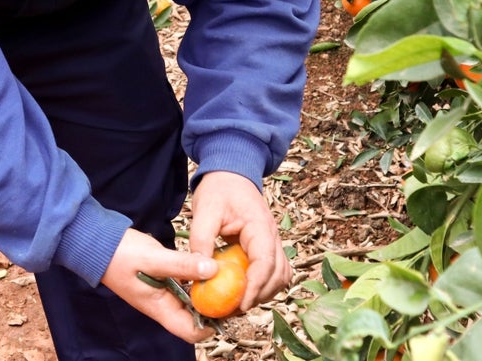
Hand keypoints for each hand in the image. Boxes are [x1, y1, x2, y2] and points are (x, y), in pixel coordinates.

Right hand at [99, 227, 219, 342]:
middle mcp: (163, 304)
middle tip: (237, 289)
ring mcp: (163, 291)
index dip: (211, 325)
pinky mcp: (164, 278)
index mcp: (159, 308)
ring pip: (192, 299)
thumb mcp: (154, 258)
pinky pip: (186, 283)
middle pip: (195, 317)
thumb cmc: (121, 254)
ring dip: (210, 291)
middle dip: (216, 307)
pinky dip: (199, 278)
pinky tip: (212, 265)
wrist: (98, 243)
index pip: (189, 331)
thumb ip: (182, 265)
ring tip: (230, 276)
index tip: (230, 306)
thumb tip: (213, 270)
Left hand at [189, 171, 291, 310]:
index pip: (266, 262)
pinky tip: (244, 290)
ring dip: (264, 292)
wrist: (230, 172)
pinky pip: (273, 270)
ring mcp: (271, 240)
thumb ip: (202, 241)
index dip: (255, 287)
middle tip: (234, 309)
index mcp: (259, 226)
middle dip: (260, 295)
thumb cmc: (218, 188)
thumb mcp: (204, 211)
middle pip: (279, 274)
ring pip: (281, 275)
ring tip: (238, 303)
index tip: (240, 305)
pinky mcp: (265, 245)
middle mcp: (272, 235)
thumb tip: (200, 274)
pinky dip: (264, 284)